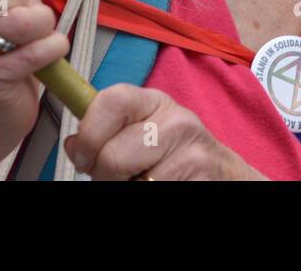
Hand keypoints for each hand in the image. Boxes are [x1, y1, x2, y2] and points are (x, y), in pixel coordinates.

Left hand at [63, 84, 267, 180]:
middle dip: (105, 177)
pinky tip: (166, 187)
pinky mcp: (202, 179)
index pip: (110, 101)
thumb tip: (72, 143)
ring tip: (147, 181)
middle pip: (112, 157)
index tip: (83, 156)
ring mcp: (192, 152)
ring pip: (130, 184)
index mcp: (154, 102)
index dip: (88, 134)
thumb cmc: (177, 156)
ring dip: (128, 190)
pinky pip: (151, 193)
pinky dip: (148, 198)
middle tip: (122, 178)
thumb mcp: (145, 132)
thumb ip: (108, 133)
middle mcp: (176, 120)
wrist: (228, 177)